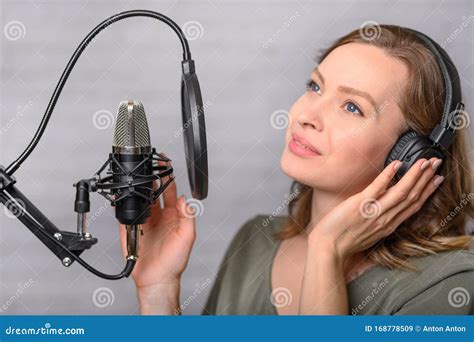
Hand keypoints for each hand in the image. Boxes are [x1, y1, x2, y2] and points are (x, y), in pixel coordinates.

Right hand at [118, 154, 195, 289]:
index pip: (170, 190)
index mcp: (173, 215)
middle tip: (149, 164)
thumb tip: (186, 199)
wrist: (157, 278)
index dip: (168, 176)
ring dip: (138, 187)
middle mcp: (158, 215)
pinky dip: (122, 202)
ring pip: (139, 198)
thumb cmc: (174, 262)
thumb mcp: (187, 237)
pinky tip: (122, 194)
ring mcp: (144, 220)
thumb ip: (188, 217)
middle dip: (151, 176)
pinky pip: (125, 212)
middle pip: (154, 190)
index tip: (165, 165)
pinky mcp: (131, 227)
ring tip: (136, 175)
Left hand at [308, 157, 443, 260]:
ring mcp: (373, 212)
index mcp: (388, 225)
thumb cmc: (344, 240)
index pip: (414, 205)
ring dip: (414, 175)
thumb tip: (384, 204)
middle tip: (436, 163)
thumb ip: (380, 219)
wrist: (328, 248)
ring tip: (423, 161)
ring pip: (400, 192)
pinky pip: (376, 188)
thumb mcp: (370, 232)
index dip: (427, 191)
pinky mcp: (359, 205)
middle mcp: (385, 219)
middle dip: (426, 178)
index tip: (436, 179)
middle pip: (411, 196)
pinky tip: (396, 164)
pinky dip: (387, 176)